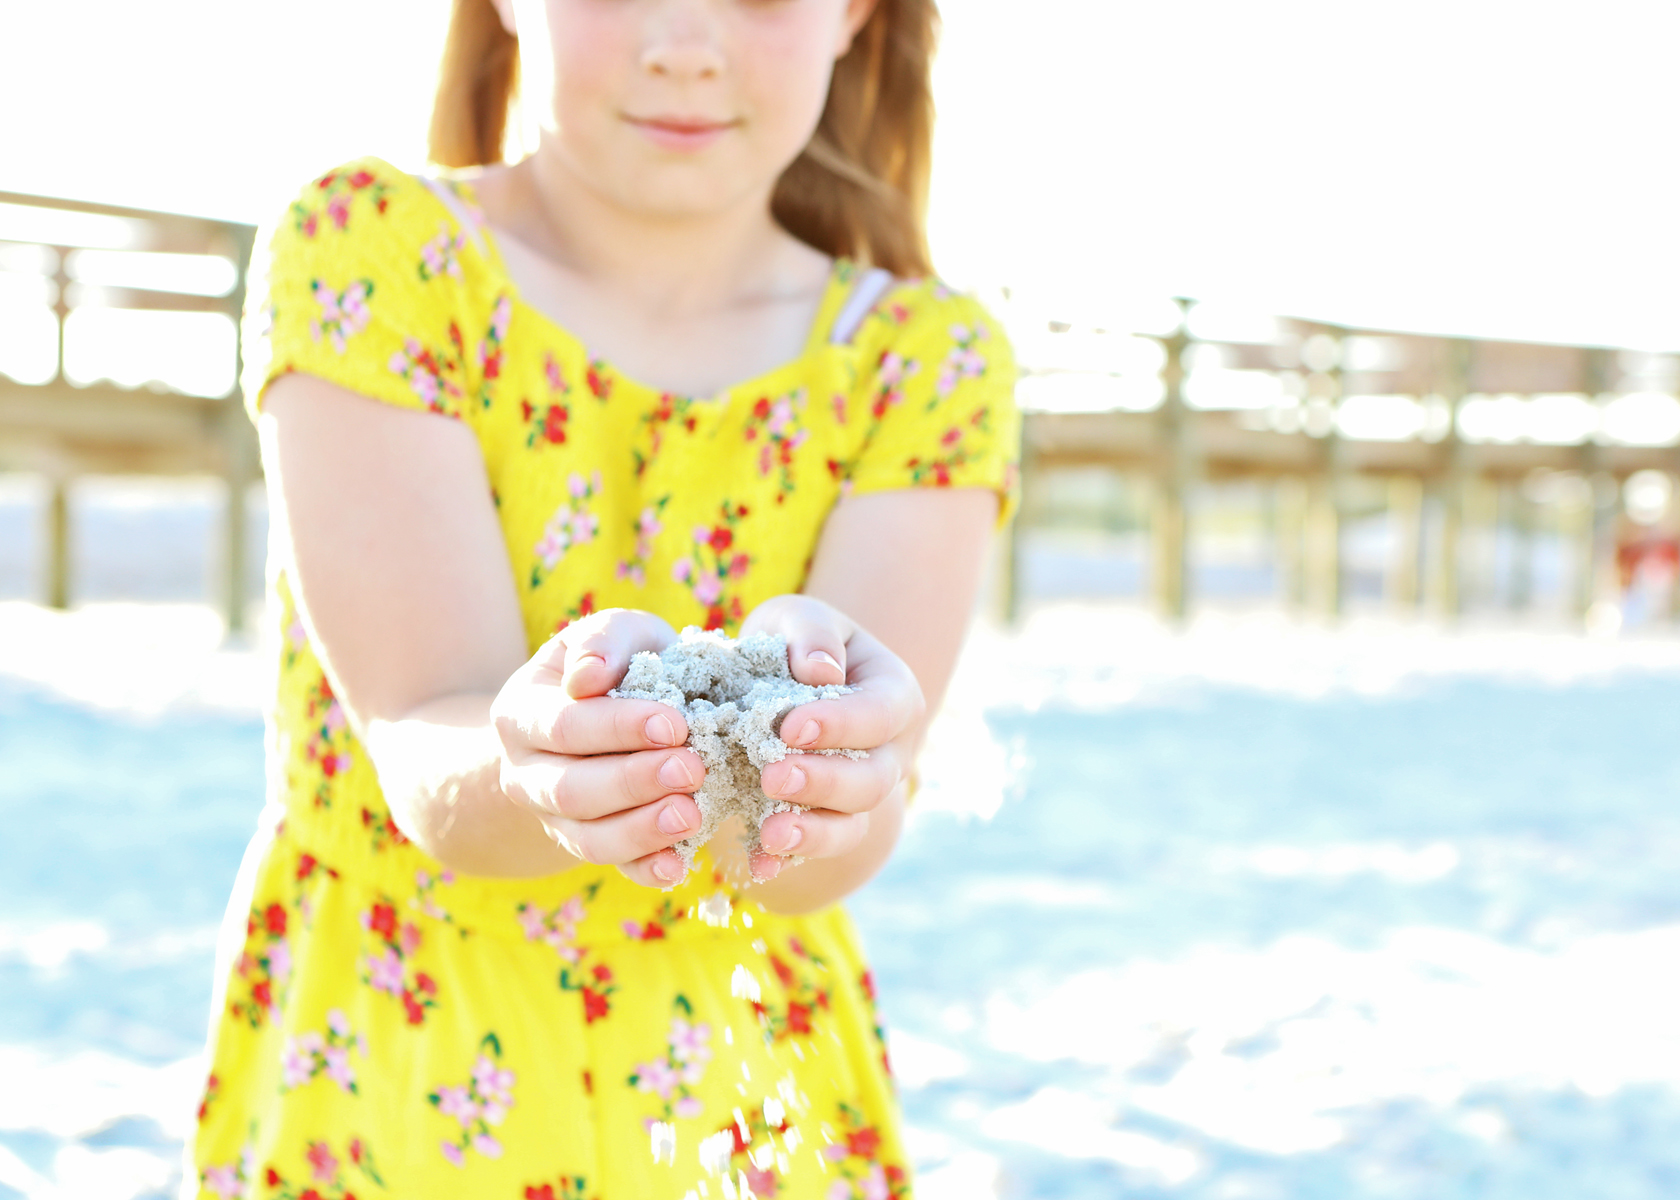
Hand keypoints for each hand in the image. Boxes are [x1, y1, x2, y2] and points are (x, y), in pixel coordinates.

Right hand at [490, 609, 703, 887]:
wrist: (611, 709)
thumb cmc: (618, 664)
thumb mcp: (612, 634)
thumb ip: (603, 641)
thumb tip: (588, 677)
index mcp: (521, 714)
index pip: (565, 727)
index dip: (618, 728)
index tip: (675, 724)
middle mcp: (526, 774)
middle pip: (571, 790)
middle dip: (634, 782)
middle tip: (693, 769)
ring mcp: (554, 818)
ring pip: (588, 838)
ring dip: (642, 830)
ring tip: (692, 815)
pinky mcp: (589, 845)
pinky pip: (614, 867)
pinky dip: (645, 869)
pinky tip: (678, 864)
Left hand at [740, 594, 925, 882]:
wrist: (777, 687)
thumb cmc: (793, 645)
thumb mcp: (797, 618)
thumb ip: (810, 632)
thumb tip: (822, 671)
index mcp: (893, 696)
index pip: (879, 714)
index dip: (840, 724)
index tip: (789, 727)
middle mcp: (889, 753)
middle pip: (871, 780)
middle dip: (823, 782)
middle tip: (772, 777)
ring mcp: (860, 796)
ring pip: (851, 825)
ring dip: (811, 832)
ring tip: (770, 833)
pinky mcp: (826, 824)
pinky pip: (815, 851)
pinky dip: (786, 861)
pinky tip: (757, 865)